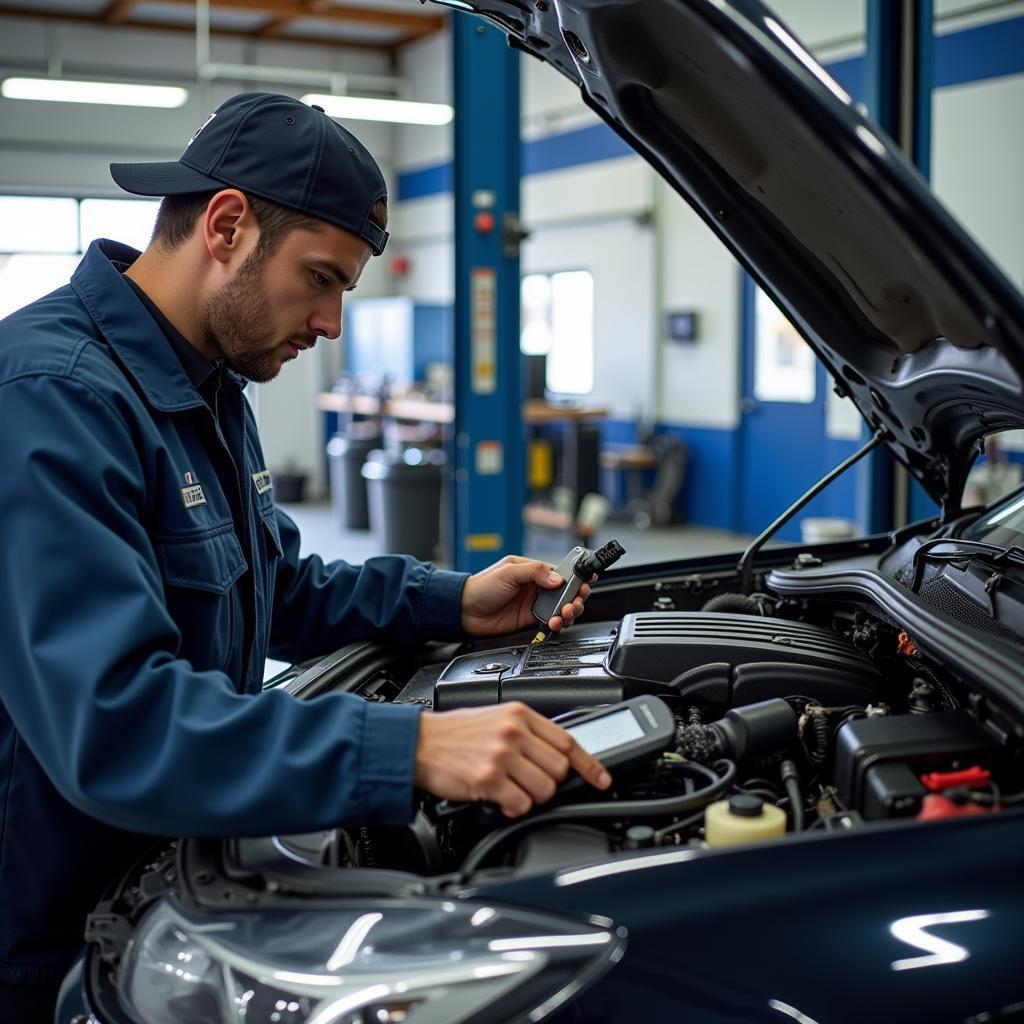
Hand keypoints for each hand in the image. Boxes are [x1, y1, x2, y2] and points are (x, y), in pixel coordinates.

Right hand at [414, 702, 611, 816]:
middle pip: (559, 769)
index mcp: (519, 714)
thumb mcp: (495, 719)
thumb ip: (526, 733)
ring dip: (530, 798)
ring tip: (510, 791)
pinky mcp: (488, 779)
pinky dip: (512, 809)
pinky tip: (498, 800)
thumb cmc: (453, 734)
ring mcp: (501, 755)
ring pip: (544, 790)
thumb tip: (555, 757)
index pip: (568, 740)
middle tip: (528, 784)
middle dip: (549, 784)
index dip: (589, 764)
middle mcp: (513, 732)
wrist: (416, 743)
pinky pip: (520, 805)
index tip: (601, 778)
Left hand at [460, 554, 590, 636]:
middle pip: (567, 592)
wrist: (465, 611)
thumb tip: (558, 578)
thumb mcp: (508, 571)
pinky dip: (558, 623)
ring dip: (569, 611)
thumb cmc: (482, 586)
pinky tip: (555, 623)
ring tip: (564, 614)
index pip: (562, 572)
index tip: (586, 581)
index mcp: (534, 571)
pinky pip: (552, 622)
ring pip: (563, 608)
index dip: (576, 577)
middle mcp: (537, 587)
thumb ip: (535, 572)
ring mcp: (535, 604)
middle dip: (576, 597)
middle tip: (574, 602)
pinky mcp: (531, 620)